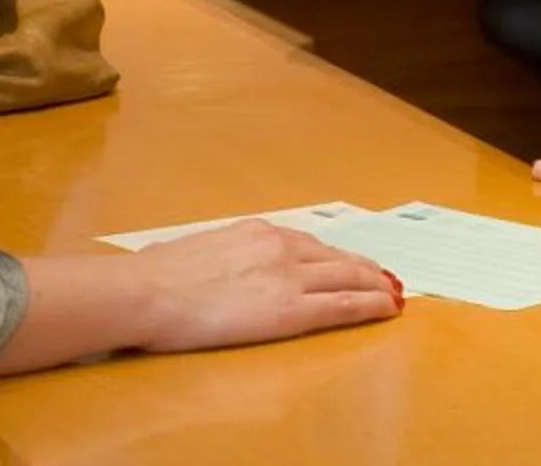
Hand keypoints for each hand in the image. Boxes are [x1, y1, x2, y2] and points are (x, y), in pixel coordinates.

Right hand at [126, 221, 405, 353]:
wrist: (147, 291)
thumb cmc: (155, 276)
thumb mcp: (195, 252)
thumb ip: (216, 257)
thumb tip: (208, 268)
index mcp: (255, 231)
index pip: (307, 244)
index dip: (334, 257)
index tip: (348, 263)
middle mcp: (279, 246)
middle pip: (336, 258)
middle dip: (364, 268)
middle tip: (385, 277)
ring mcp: (289, 276)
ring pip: (348, 278)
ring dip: (375, 285)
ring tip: (393, 293)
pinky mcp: (291, 310)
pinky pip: (343, 305)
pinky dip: (371, 305)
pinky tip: (387, 308)